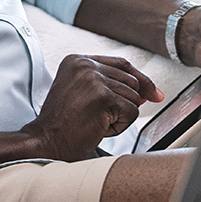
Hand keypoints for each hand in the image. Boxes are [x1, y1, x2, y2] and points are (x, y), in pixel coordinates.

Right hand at [22, 54, 162, 161]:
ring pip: (133, 98)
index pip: (121, 64)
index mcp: (76, 60)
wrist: (46, 141)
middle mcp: (84, 65)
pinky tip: (98, 127)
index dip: (140, 79)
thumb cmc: (62, 124)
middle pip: (131, 80)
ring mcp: (93, 80)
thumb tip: (147, 92)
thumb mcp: (81, 93)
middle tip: (99, 117)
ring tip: (94, 121)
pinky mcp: (103, 97)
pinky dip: (119, 126)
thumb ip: (109, 84)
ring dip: (119, 116)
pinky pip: (131, 112)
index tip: (154, 93)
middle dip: (125, 103)